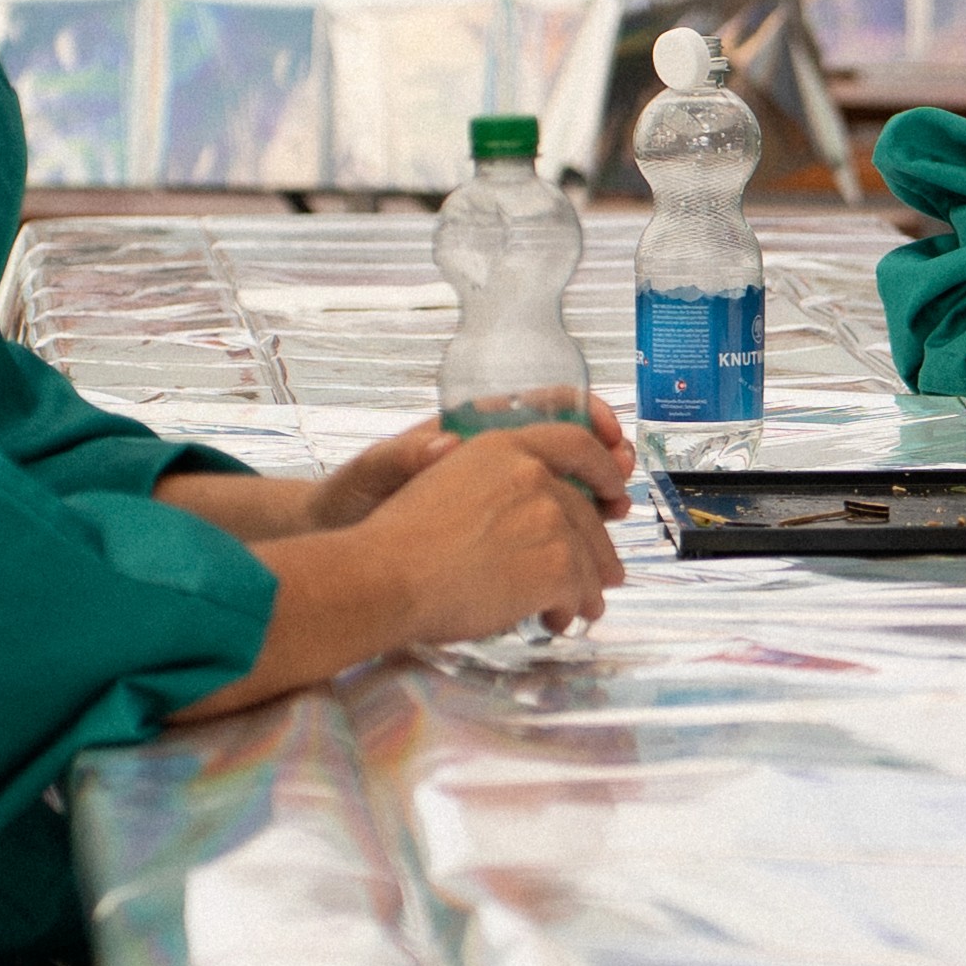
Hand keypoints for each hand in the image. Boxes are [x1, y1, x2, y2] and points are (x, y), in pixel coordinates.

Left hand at [314, 404, 633, 529]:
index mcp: (470, 431)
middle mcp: (494, 460)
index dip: (583, 413)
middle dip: (603, 463)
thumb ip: (403, 458)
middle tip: (622, 481)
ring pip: (563, 492)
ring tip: (615, 515)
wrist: (342, 552)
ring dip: (595, 502)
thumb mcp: (371, 475)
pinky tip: (583, 558)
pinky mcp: (499, 535)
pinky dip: (571, 541)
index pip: (539, 406)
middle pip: (565, 451)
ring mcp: (500, 498)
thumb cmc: (352, 502)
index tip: (609, 433)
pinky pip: (545, 531)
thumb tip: (442, 439)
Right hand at [358, 424, 627, 640]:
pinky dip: (571, 608)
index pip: (576, 443)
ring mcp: (548, 519)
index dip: (603, 468)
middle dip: (599, 547)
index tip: (614, 492)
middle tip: (605, 572)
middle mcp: (531, 475)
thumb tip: (531, 513)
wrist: (386, 577)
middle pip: (586, 511)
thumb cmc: (401, 542)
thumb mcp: (446, 483)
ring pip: (588, 556)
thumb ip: (494, 488)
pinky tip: (553, 620)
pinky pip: (579, 590)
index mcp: (503, 446)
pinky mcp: (555, 565)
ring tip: (580, 607)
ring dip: (588, 586)